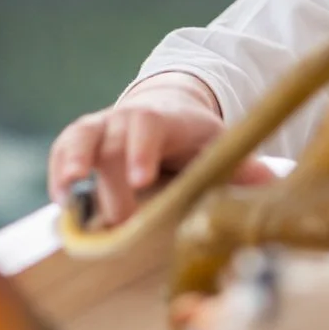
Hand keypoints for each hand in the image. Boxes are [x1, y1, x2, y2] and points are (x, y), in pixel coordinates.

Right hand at [47, 74, 274, 226]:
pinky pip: (63, 150)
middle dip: (111, 180)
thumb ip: (241, 167)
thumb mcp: (220, 146)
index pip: (149, 126)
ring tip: (68, 196)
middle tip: (119, 219)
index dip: (142, 150)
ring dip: (71, 164)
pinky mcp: (82, 140)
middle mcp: (128, 117)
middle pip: (111, 140)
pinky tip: (61, 201)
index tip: (142, 180)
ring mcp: (102, 126)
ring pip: (80, 137)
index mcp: (167, 119)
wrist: (168, 109)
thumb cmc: (197, 138)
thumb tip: (270, 184)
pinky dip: (58, 172)